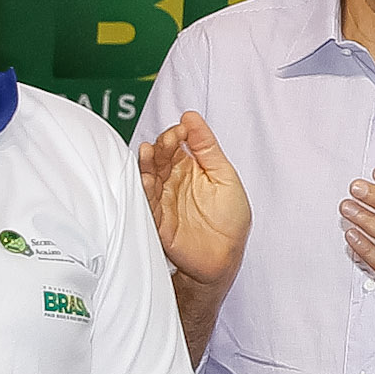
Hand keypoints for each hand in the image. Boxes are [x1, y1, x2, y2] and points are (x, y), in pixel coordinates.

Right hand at [142, 111, 251, 287]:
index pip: (174, 144)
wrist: (227, 256)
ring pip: (148, 177)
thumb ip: (207, 146)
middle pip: (159, 158)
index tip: (183, 128)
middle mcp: (172, 182)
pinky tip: (147, 179)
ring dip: (147, 165)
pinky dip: (145, 191)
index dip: (176, 134)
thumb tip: (192, 117)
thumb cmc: (229, 220)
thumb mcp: (224, 175)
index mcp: (188, 168)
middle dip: (162, 147)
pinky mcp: (157, 220)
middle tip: (169, 139)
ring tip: (149, 152)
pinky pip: (147, 203)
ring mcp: (163, 200)